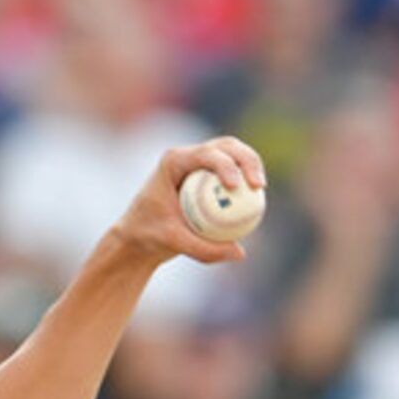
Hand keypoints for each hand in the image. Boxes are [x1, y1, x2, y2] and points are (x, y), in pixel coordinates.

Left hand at [111, 138, 266, 268]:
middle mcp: (187, 156)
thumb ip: (204, 249)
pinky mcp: (207, 174)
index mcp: (173, 162)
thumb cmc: (149, 236)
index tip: (236, 187)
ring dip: (251, 166)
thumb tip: (241, 252)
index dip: (225, 165)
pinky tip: (256, 201)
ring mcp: (198, 163)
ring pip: (233, 155)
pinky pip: (231, 175)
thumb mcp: (173, 243)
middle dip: (247, 160)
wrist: (137, 236)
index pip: (205, 154)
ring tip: (260, 189)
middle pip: (226, 146)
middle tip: (258, 185)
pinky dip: (244, 184)